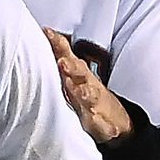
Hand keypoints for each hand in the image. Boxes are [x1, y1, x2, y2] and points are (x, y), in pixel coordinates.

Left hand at [46, 30, 131, 144]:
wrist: (115, 120)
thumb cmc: (87, 93)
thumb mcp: (74, 73)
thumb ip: (60, 54)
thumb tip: (44, 32)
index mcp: (78, 74)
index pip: (67, 55)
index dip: (58, 44)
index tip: (47, 33)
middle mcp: (87, 86)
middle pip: (81, 74)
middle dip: (72, 68)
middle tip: (62, 63)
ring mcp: (96, 106)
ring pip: (91, 98)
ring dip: (86, 94)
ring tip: (82, 91)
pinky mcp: (104, 125)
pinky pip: (106, 126)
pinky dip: (107, 126)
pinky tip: (111, 128)